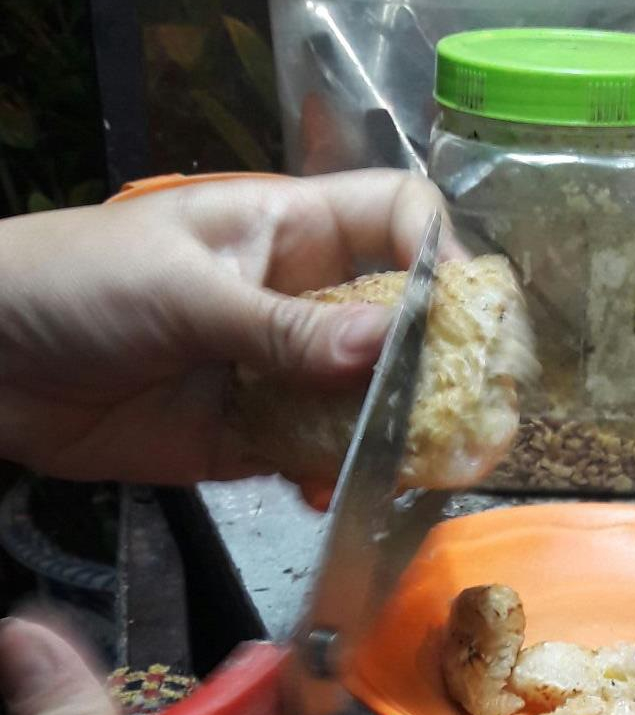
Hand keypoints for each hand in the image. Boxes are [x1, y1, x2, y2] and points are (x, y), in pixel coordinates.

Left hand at [0, 171, 460, 486]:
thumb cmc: (73, 284)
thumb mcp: (183, 292)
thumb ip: (285, 327)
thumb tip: (388, 345)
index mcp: (286, 231)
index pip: (396, 218)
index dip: (439, 253)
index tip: (461, 313)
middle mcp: (296, 300)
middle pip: (398, 322)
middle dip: (443, 364)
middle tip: (481, 414)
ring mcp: (273, 372)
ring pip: (363, 400)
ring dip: (399, 435)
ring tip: (432, 471)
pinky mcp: (243, 440)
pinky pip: (310, 458)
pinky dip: (332, 479)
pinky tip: (337, 495)